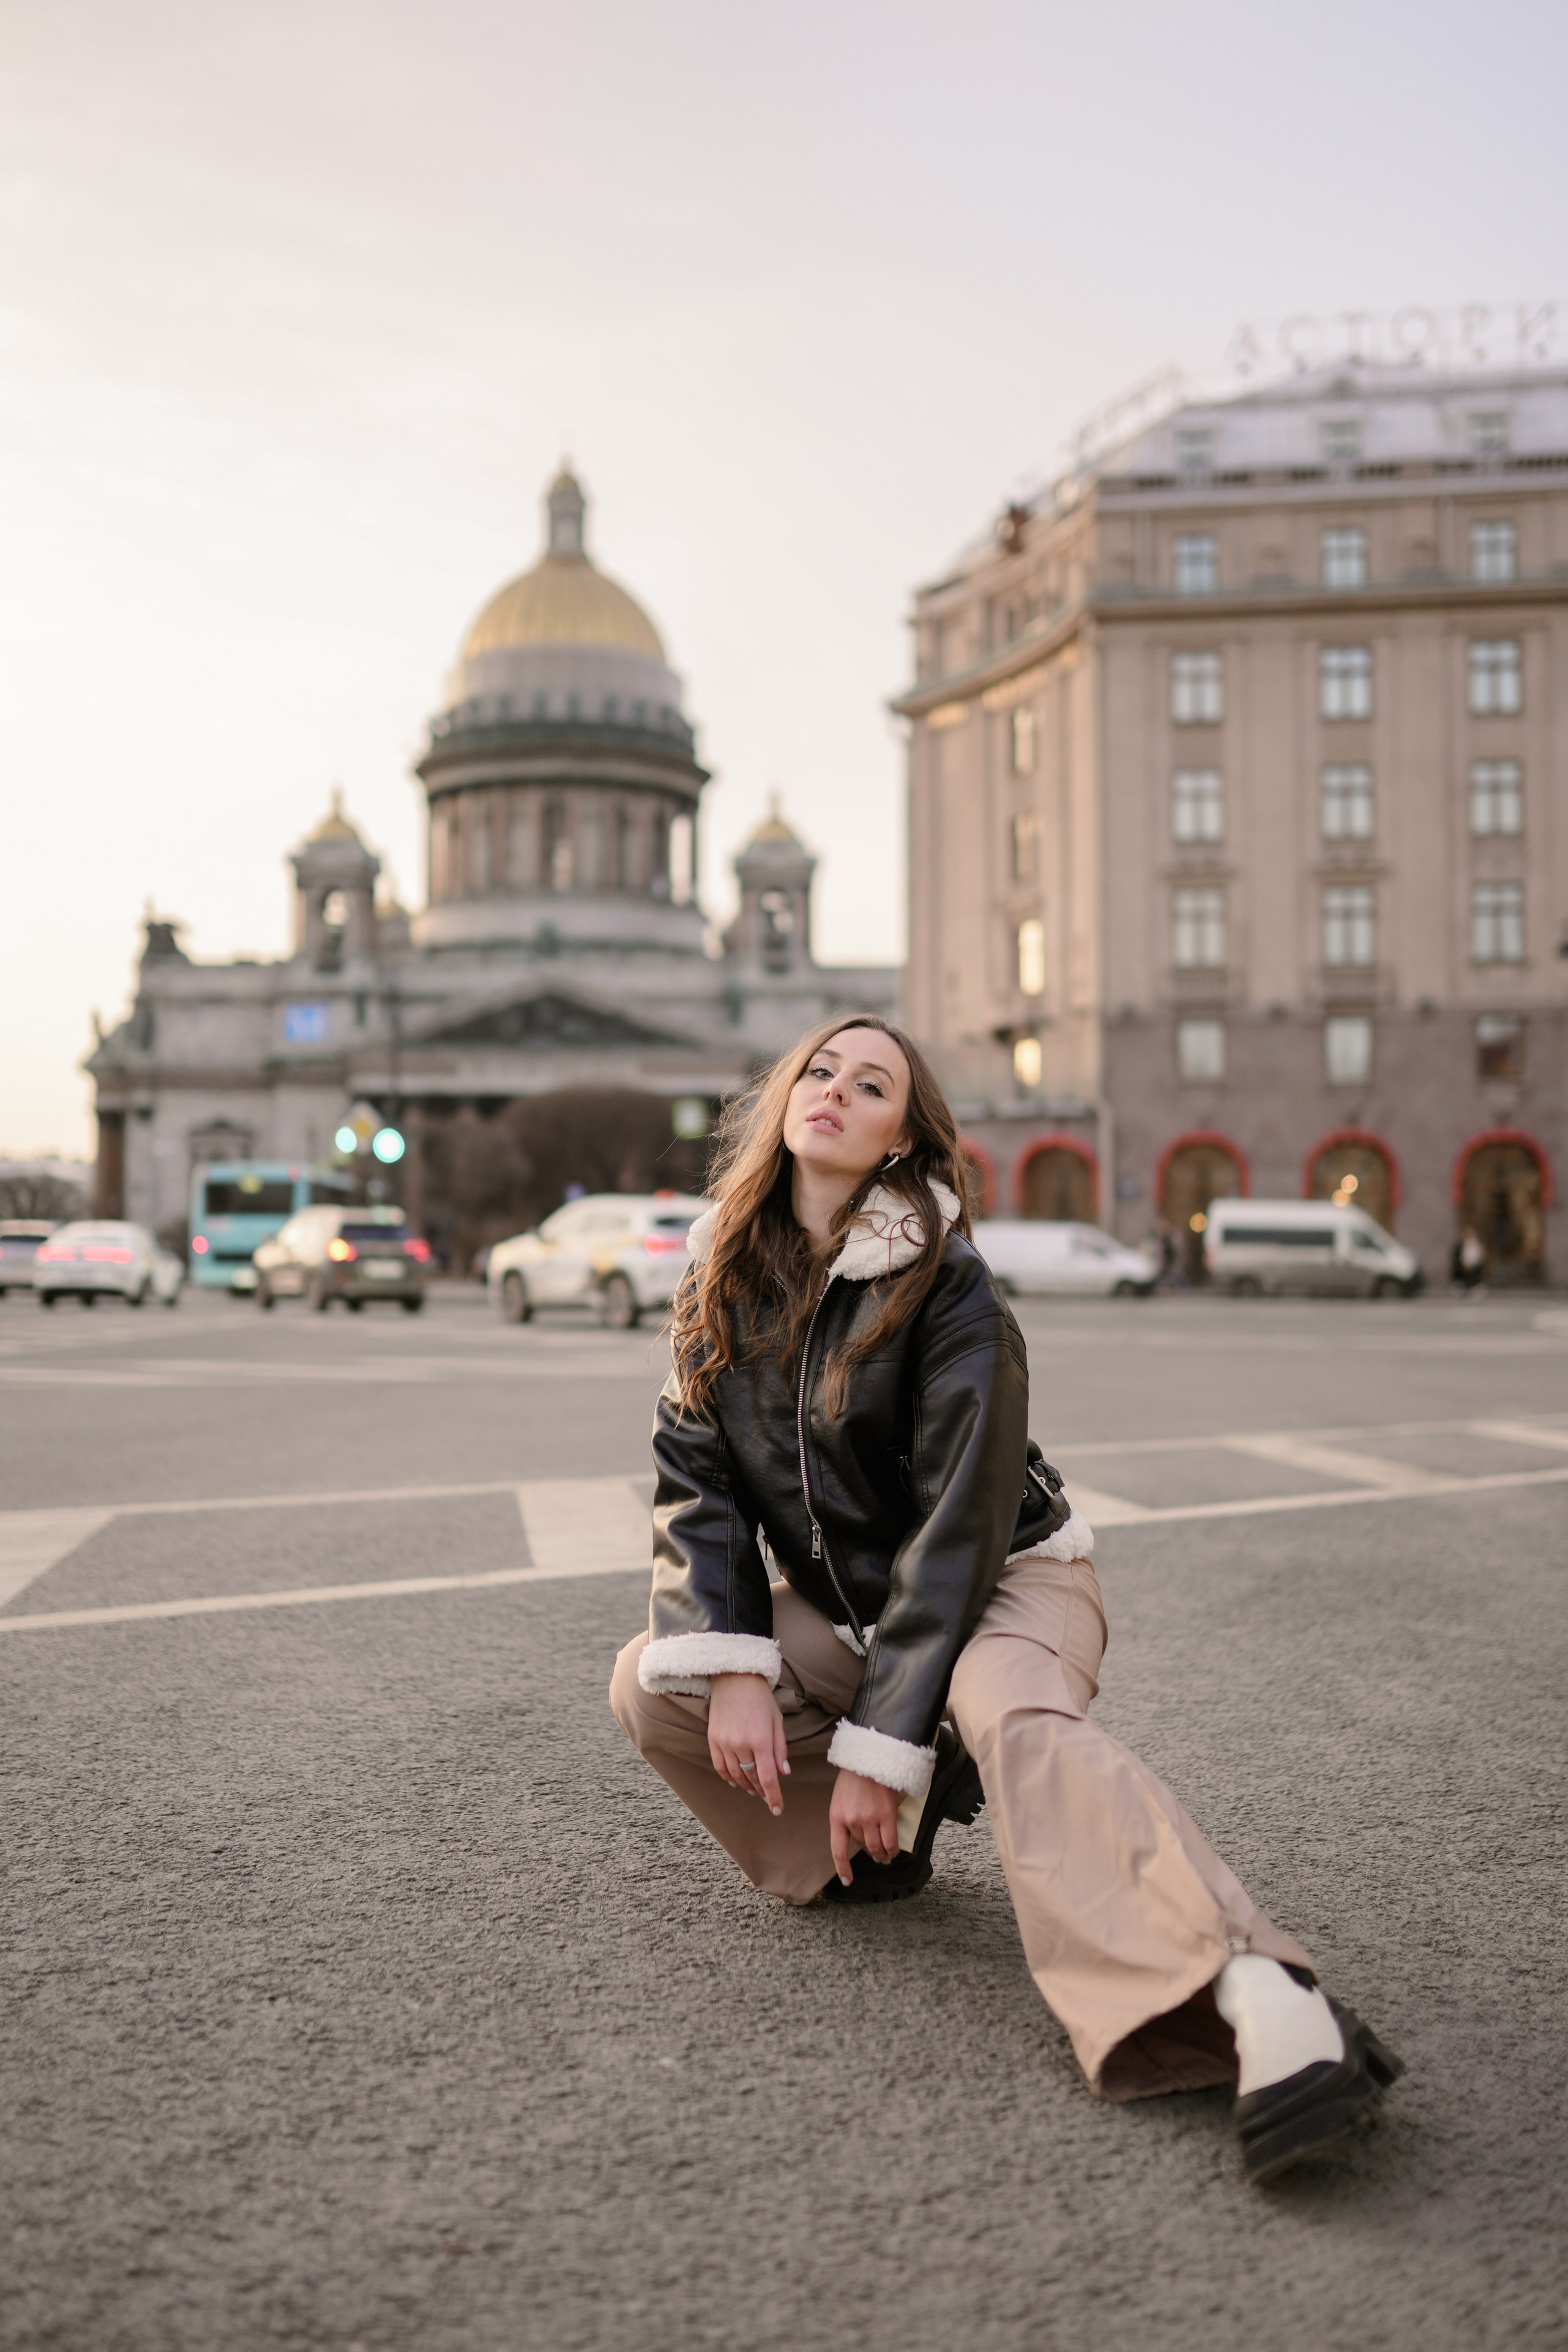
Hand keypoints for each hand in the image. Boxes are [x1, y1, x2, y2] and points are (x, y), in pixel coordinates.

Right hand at [707, 1674, 789, 1815]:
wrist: (734, 1678)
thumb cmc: (760, 1698)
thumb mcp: (777, 1720)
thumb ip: (780, 1748)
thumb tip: (784, 1773)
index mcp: (761, 1739)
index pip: (768, 1777)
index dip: (774, 1796)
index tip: (778, 1810)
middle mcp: (741, 1744)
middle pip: (751, 1778)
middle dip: (761, 1791)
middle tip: (768, 1798)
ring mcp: (725, 1742)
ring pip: (735, 1775)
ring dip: (745, 1786)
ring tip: (753, 1790)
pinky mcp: (713, 1739)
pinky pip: (719, 1766)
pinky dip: (727, 1777)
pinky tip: (734, 1781)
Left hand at [830, 1769, 899, 1881]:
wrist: (870, 1758)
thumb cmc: (855, 1776)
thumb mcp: (841, 1797)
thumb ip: (846, 1816)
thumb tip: (856, 1835)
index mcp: (836, 1816)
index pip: (838, 1850)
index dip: (843, 1868)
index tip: (847, 1880)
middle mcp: (852, 1820)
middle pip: (862, 1847)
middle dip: (869, 1853)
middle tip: (876, 1855)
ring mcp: (869, 1819)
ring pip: (876, 1847)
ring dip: (882, 1854)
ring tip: (885, 1856)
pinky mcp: (887, 1815)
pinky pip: (890, 1841)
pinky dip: (892, 1850)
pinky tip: (893, 1852)